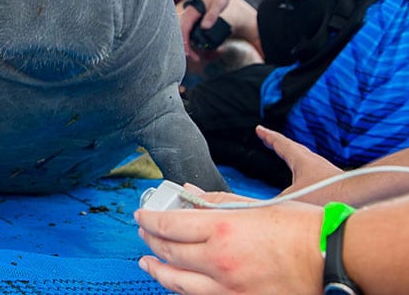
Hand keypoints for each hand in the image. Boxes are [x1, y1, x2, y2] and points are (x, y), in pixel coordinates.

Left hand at [136, 187, 323, 293]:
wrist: (337, 260)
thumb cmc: (302, 229)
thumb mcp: (256, 206)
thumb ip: (216, 201)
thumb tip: (188, 193)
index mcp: (222, 229)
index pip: (169, 224)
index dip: (149, 220)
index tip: (141, 216)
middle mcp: (220, 261)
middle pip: (168, 252)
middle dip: (150, 242)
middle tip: (143, 235)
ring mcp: (229, 288)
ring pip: (178, 282)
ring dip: (158, 270)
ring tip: (148, 262)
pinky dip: (183, 290)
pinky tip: (178, 283)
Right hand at [178, 0, 229, 60]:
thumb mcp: (218, 4)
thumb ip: (212, 15)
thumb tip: (205, 27)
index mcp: (190, 12)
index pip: (183, 30)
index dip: (184, 43)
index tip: (188, 53)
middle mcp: (188, 15)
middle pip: (182, 34)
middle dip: (187, 48)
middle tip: (196, 59)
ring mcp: (191, 17)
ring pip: (186, 34)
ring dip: (190, 46)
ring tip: (198, 56)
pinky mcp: (195, 18)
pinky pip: (191, 31)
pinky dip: (193, 40)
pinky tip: (200, 46)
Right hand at [256, 126, 343, 204]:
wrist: (358, 197)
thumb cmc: (328, 194)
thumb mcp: (293, 198)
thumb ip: (275, 203)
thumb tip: (262, 209)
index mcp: (300, 159)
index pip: (280, 143)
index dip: (268, 136)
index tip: (259, 129)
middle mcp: (312, 161)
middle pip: (292, 147)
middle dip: (278, 143)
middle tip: (267, 139)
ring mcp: (322, 170)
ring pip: (302, 158)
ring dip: (291, 155)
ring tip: (284, 157)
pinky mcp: (331, 181)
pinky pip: (310, 170)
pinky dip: (301, 170)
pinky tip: (302, 181)